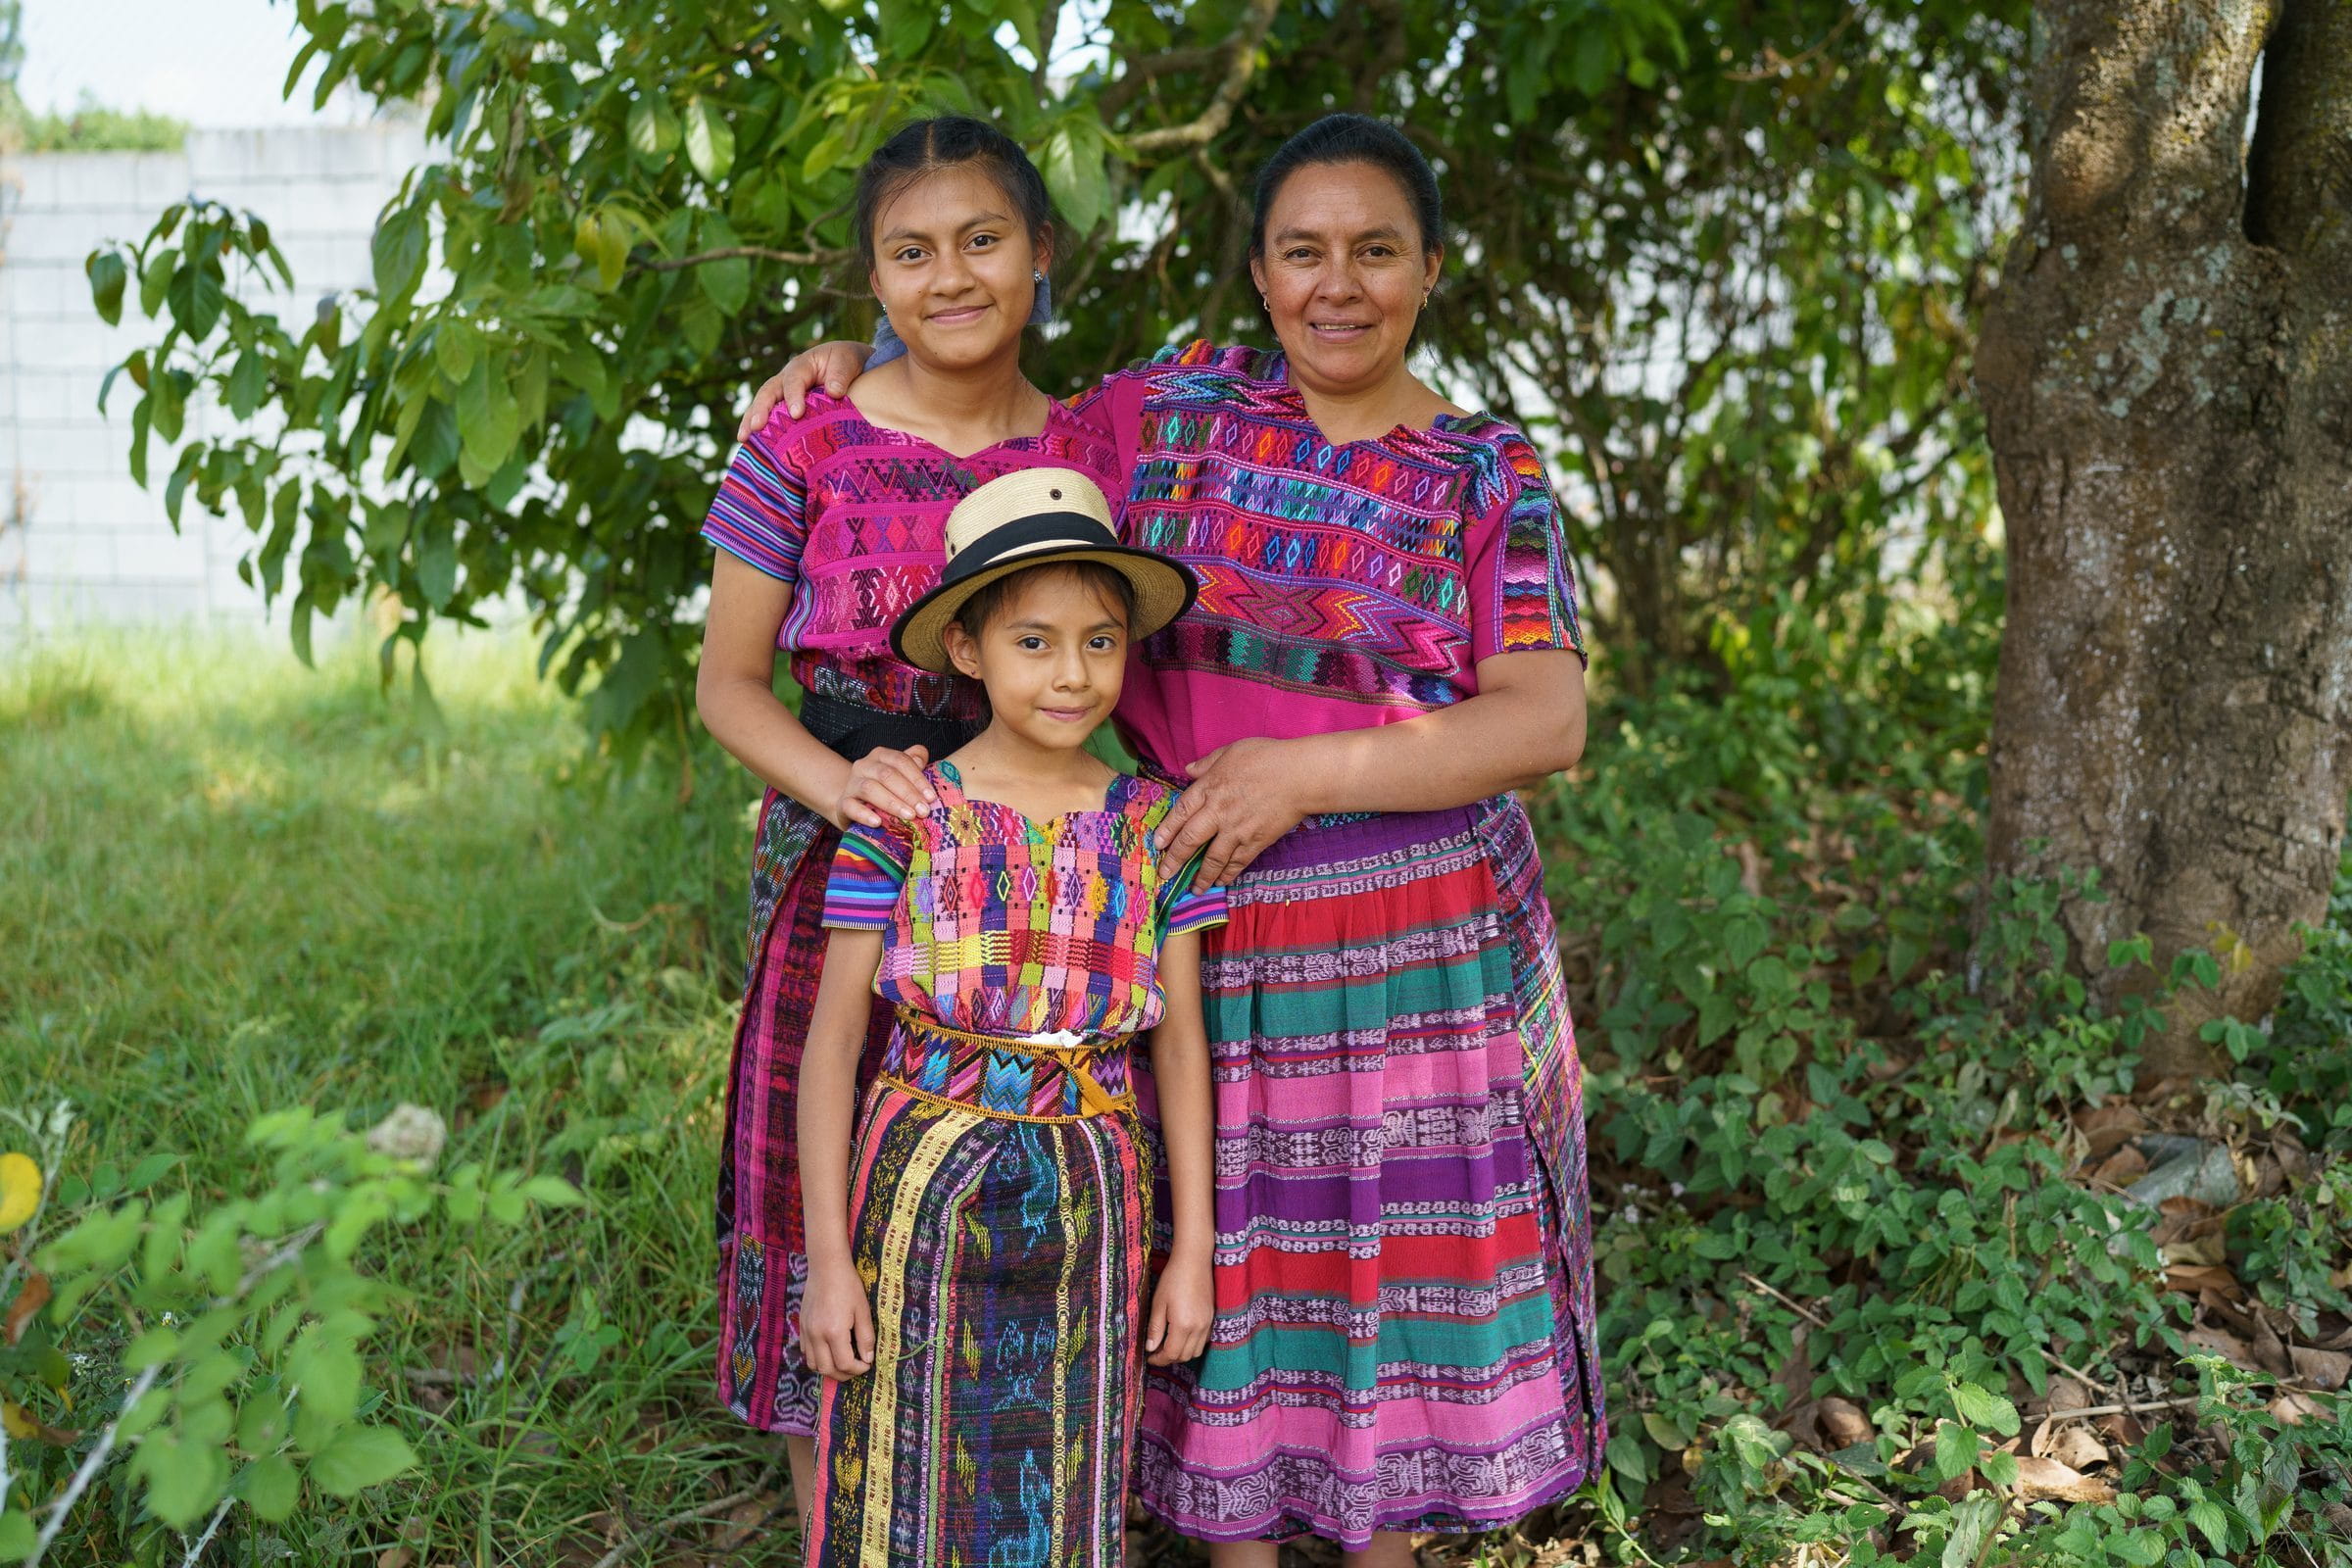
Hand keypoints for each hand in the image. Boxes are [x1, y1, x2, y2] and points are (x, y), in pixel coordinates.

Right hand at [737, 341, 876, 437]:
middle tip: (756, 426)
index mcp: (801, 367)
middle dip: (761, 409)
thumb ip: (840, 374)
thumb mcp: (846, 361)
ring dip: (751, 420)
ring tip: (743, 438)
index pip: (794, 381)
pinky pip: (768, 417)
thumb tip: (834, 391)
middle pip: (768, 392)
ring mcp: (781, 394)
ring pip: (762, 404)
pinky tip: (752, 446)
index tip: (797, 414)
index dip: (793, 396)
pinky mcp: (783, 408)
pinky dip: (760, 431)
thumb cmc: (845, 362)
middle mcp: (786, 379)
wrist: (847, 365)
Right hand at [800, 1261, 875, 1379]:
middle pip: (826, 1369)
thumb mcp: (862, 1310)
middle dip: (843, 1375)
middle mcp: (816, 1335)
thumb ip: (866, 1337)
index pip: (844, 1364)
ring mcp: (806, 1331)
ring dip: (828, 1368)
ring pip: (813, 1364)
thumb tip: (867, 1358)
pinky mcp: (801, 1326)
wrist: (826, 1267)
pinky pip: (805, 1351)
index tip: (867, 1364)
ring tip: (843, 1362)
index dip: (858, 1369)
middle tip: (856, 1369)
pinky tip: (829, 1350)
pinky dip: (817, 1358)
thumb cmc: (848, 1286)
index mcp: (833, 1332)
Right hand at [837, 745, 934, 827]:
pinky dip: (864, 814)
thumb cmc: (884, 790)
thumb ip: (913, 764)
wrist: (855, 805)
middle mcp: (864, 766)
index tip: (931, 797)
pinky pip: (851, 807)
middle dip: (908, 793)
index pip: (901, 761)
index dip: (918, 778)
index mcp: (881, 756)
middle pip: (887, 774)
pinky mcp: (842, 804)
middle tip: (923, 810)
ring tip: (909, 816)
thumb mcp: (900, 776)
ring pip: (870, 788)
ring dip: (892, 803)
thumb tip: (922, 757)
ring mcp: (851, 784)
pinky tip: (878, 822)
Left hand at [1145, 1249, 1214, 1366]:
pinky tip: (1182, 1336)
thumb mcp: (1158, 1303)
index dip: (1159, 1359)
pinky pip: (1203, 1341)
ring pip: (1196, 1351)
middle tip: (1156, 1352)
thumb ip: (1155, 1328)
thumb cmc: (1173, 1279)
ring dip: (1182, 1353)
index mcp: (1183, 1325)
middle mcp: (1199, 1328)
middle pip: (1185, 1356)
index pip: (1172, 1354)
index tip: (1149, 1357)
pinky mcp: (1211, 1318)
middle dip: (1169, 1358)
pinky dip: (1192, 1345)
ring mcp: (1207, 1323)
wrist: (1194, 1261)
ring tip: (1168, 1345)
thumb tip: (1151, 1348)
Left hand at [1152, 737, 1311, 888]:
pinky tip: (1221, 882)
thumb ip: (1208, 763)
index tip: (1157, 845)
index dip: (1167, 830)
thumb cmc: (1267, 757)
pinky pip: (1237, 862)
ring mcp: (1237, 830)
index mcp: (1210, 788)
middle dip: (1175, 860)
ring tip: (1193, 889)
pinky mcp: (1256, 841)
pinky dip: (1227, 874)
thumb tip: (1189, 770)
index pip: (1180, 812)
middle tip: (1164, 875)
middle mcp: (1218, 812)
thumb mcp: (1231, 751)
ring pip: (1212, 858)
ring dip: (1201, 876)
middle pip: (1190, 840)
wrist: (1300, 775)